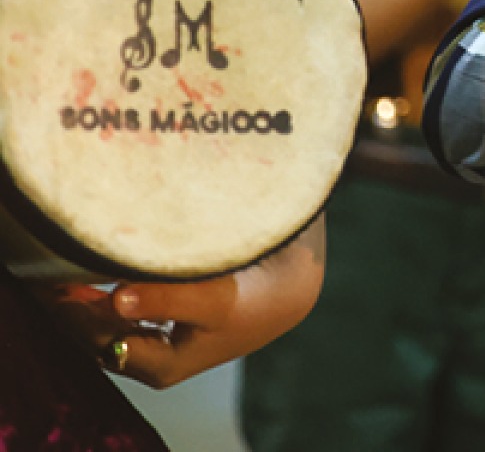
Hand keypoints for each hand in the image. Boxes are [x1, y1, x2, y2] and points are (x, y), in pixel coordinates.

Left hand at [43, 217, 324, 388]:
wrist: (290, 290)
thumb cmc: (253, 298)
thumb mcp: (213, 299)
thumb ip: (165, 298)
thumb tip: (116, 296)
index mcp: (158, 366)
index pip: (96, 340)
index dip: (73, 312)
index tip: (56, 276)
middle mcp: (151, 357)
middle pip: (95, 332)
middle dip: (73, 303)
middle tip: (53, 261)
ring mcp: (156, 337)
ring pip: (104, 319)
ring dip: (87, 293)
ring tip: (70, 258)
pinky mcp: (164, 317)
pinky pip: (119, 305)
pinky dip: (106, 285)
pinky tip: (103, 261)